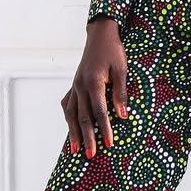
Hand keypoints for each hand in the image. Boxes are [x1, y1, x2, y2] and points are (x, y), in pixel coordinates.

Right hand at [62, 16, 128, 157]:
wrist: (100, 34)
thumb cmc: (114, 51)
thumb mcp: (122, 69)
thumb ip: (121, 93)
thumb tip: (123, 116)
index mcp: (93, 82)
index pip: (99, 111)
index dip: (104, 128)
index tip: (109, 144)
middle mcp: (80, 86)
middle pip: (82, 117)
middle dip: (87, 137)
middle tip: (91, 155)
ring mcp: (75, 85)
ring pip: (71, 113)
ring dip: (73, 133)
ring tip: (75, 150)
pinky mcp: (74, 84)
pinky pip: (68, 104)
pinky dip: (68, 117)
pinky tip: (70, 128)